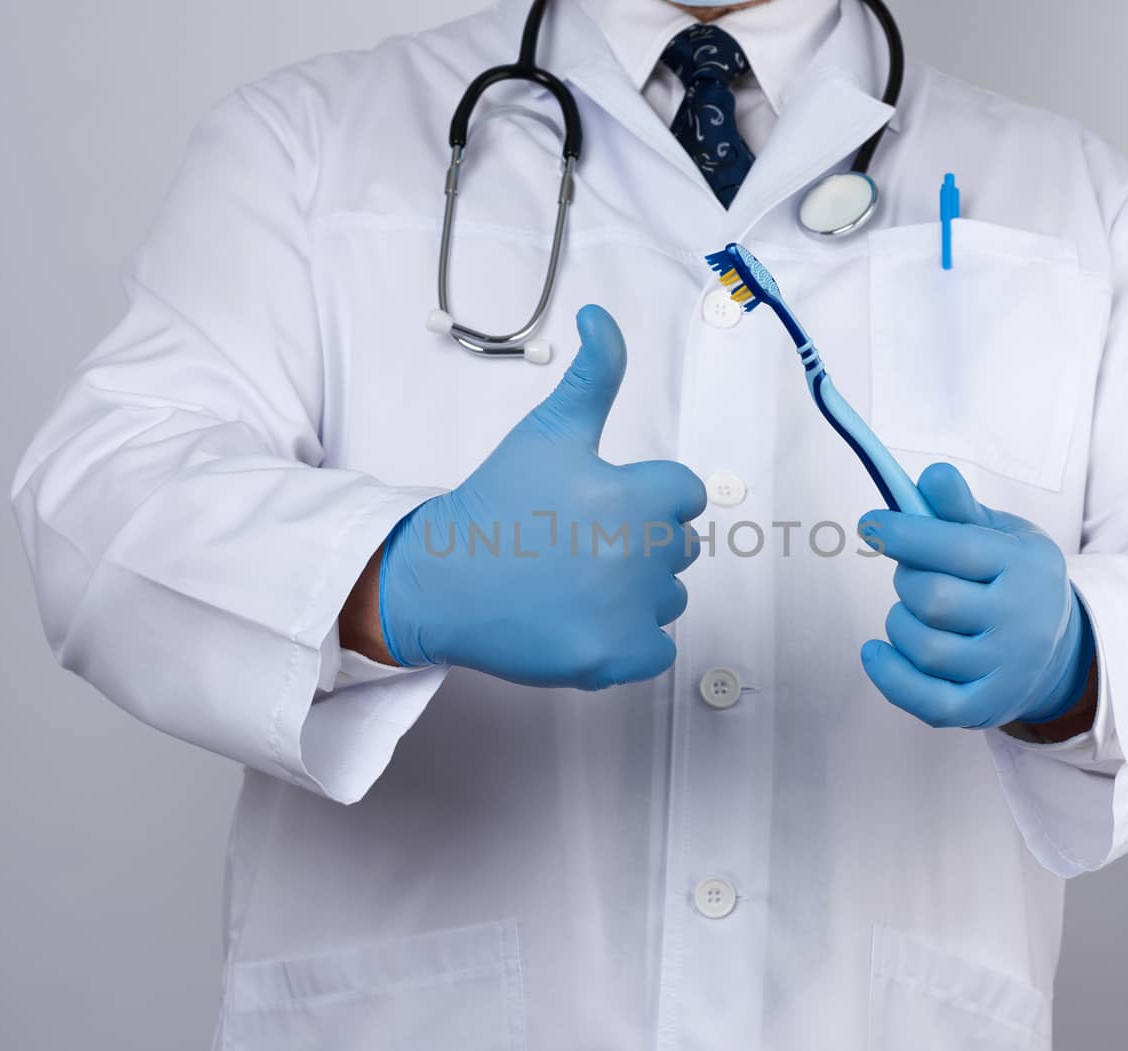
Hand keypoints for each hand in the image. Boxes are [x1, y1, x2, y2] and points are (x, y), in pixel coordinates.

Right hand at [378, 305, 706, 689]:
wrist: (442, 579)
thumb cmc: (496, 503)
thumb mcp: (549, 430)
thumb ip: (594, 374)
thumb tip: (600, 315)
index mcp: (635, 496)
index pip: (684, 494)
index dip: (646, 495)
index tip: (601, 504)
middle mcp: (641, 554)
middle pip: (680, 546)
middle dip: (640, 543)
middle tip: (579, 544)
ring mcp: (629, 612)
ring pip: (669, 598)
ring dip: (636, 594)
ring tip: (576, 583)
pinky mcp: (615, 658)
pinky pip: (658, 650)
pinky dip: (630, 642)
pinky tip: (584, 620)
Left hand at [857, 463, 1093, 728]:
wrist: (1058, 650)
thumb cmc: (1012, 580)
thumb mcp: (1001, 534)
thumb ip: (961, 508)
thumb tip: (932, 475)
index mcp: (1026, 566)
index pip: (955, 546)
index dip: (903, 533)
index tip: (870, 524)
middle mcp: (1021, 620)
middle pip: (933, 598)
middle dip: (906, 580)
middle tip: (912, 575)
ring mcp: (1005, 669)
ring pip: (924, 647)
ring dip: (898, 624)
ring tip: (911, 612)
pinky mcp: (985, 708)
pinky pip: (926, 701)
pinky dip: (890, 676)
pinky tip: (876, 651)